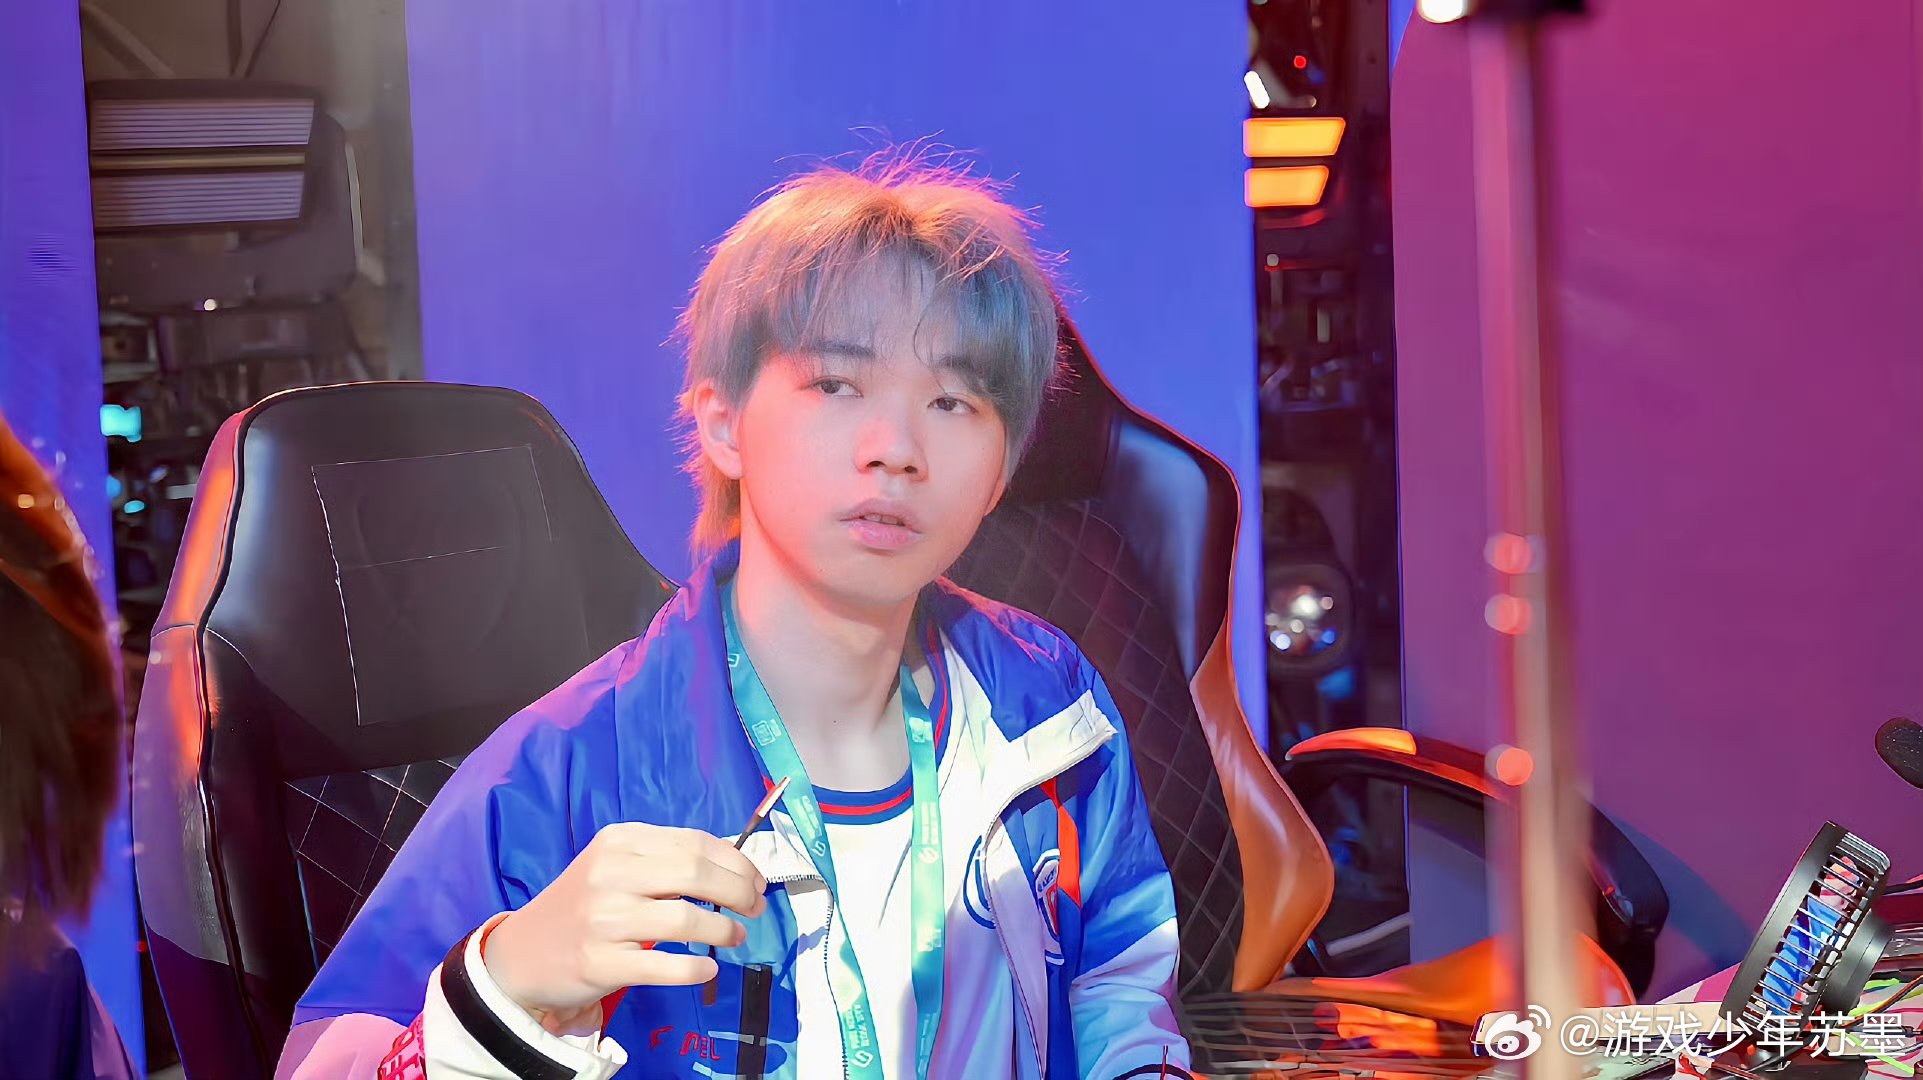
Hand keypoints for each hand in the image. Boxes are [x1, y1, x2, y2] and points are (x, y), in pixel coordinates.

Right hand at [481, 823, 767, 1028]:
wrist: (523, 953)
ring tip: (735, 935)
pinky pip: (665, 965)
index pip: (695, 843)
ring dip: (724, 929)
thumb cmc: (583, 905)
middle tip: (755, 907)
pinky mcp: (600, 962)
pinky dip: (695, 968)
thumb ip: (666, 860)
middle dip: (739, 891)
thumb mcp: (615, 866)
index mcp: (620, 841)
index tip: (756, 880)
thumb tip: (735, 868)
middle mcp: (611, 873)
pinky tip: (707, 967)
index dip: (737, 863)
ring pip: (686, 919)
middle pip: (696, 874)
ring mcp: (604, 919)